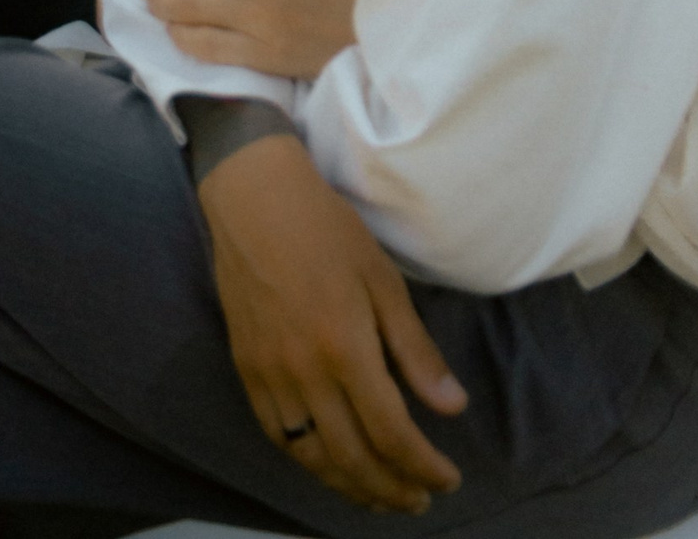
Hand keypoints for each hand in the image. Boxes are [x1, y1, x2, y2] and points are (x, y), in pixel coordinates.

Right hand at [200, 131, 465, 515]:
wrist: (253, 196)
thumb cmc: (327, 229)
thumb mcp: (384, 279)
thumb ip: (415, 350)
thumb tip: (452, 408)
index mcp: (345, 347)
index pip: (392, 433)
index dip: (424, 467)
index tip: (448, 480)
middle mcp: (304, 372)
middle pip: (352, 458)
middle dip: (392, 490)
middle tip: (419, 500)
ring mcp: (269, 374)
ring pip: (312, 457)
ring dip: (350, 486)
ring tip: (380, 496)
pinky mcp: (246, 368)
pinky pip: (277, 435)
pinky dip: (307, 460)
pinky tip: (330, 464)